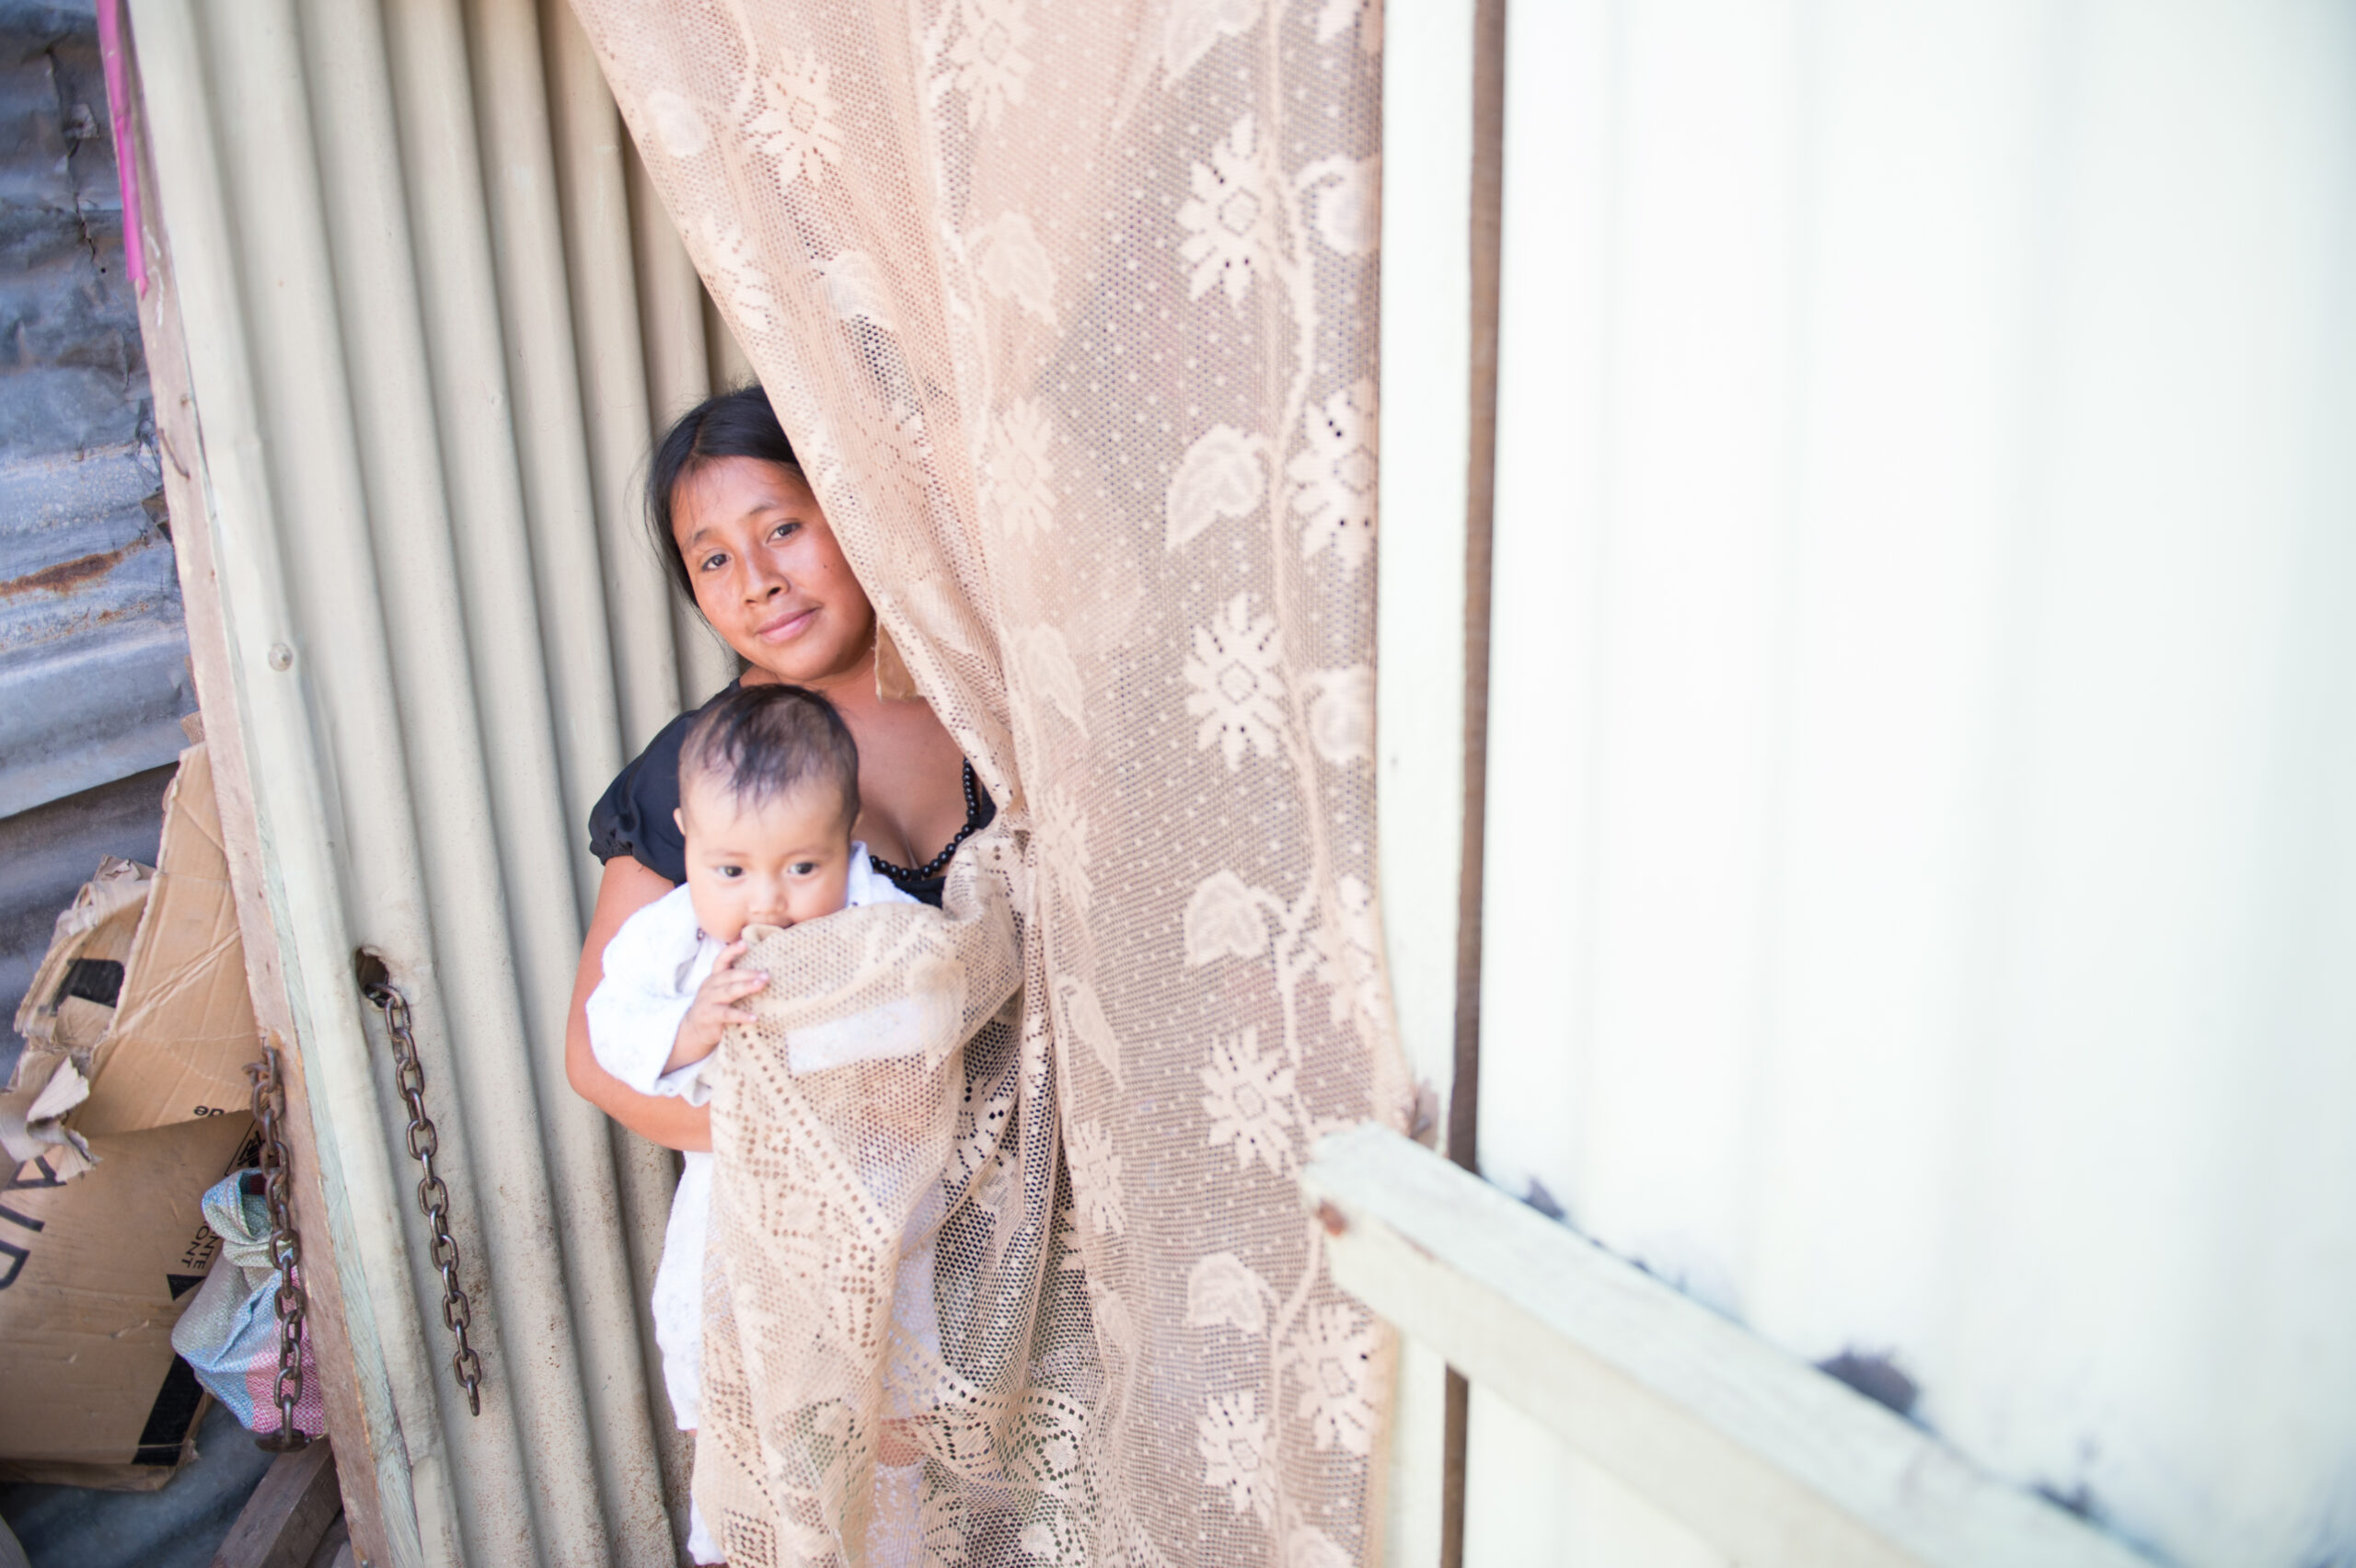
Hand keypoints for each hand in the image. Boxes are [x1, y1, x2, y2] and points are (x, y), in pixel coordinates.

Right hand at [664, 941, 767, 1073]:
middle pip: (729, 976)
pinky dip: (741, 1015)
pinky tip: (754, 1018)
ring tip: (760, 986)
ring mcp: (708, 1001)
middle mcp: (710, 986)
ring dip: (745, 987)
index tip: (744, 944)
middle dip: (748, 973)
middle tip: (766, 975)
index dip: (731, 951)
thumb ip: (736, 983)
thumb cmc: (716, 1008)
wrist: (695, 1030)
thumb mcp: (723, 992)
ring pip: (728, 991)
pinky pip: (727, 1014)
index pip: (721, 960)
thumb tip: (765, 976)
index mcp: (715, 978)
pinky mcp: (709, 1016)